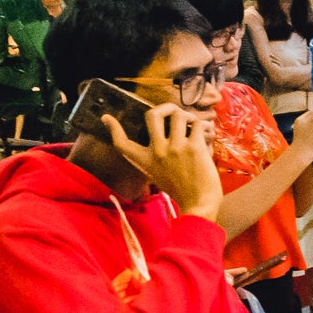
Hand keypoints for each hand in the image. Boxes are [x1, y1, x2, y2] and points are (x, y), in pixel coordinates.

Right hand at [103, 102, 220, 217]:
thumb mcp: (158, 175)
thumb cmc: (182, 191)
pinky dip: (204, 126)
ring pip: (179, 114)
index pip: (122, 144)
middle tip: (175, 114)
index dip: (113, 129)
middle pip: (152, 115)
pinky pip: (198, 124)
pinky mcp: (194, 147)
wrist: (199, 204)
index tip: (107, 118)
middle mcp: (157, 151)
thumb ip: (156, 157)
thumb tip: (164, 137)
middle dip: (166, 108)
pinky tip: (205, 134)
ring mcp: (175, 148)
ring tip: (193, 124)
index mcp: (145, 161)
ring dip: (188, 116)